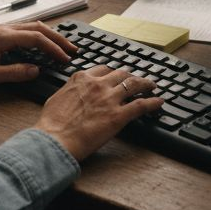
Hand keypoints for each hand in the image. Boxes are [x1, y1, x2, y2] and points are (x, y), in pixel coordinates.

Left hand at [0, 22, 74, 87]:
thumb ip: (14, 72)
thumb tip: (36, 70)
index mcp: (4, 37)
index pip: (37, 39)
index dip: (54, 49)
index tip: (66, 59)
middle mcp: (4, 29)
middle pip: (39, 28)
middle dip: (58, 38)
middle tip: (73, 50)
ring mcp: (1, 30)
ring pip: (32, 26)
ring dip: (49, 34)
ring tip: (62, 45)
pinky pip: (24, 30)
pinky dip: (38, 35)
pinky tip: (42, 43)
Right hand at [35, 66, 163, 161]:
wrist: (54, 140)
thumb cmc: (51, 124)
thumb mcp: (57, 98)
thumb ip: (69, 91)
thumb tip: (72, 93)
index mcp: (82, 79)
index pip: (102, 69)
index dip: (112, 73)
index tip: (116, 76)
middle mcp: (98, 85)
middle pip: (121, 74)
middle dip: (130, 76)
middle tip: (136, 80)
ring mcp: (110, 99)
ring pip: (134, 84)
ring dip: (145, 83)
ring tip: (152, 85)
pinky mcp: (119, 116)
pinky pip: (141, 105)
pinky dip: (153, 102)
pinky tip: (159, 102)